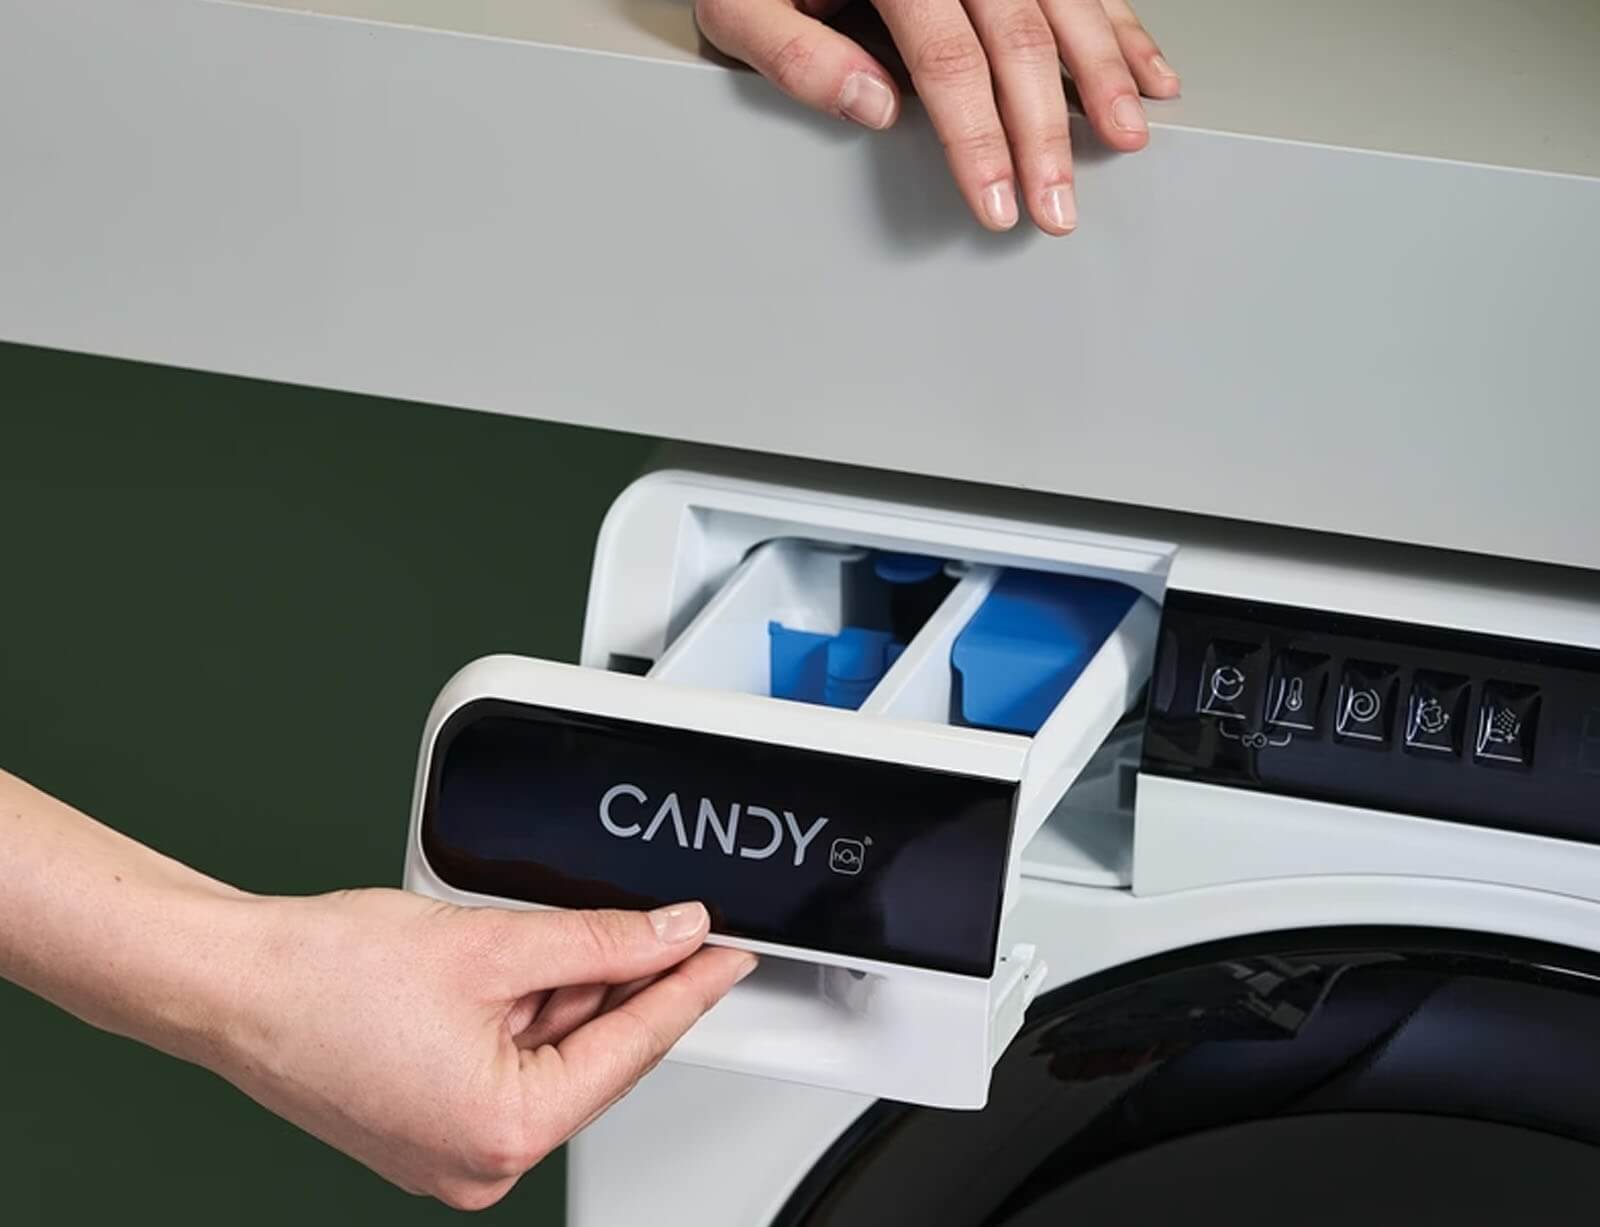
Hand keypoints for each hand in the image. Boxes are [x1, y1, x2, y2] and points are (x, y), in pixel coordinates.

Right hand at [219, 892, 752, 1209]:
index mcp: (503, 1130)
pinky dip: (532, 1013)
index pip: (632, 1049)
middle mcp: (479, 1160)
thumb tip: (671, 933)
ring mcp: (450, 1148)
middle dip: (636, 987)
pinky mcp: (428, 1121)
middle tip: (682, 930)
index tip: (731, 957)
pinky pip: (510, 1062)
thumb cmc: (323, 976)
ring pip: (553, 1057)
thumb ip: (601, 941)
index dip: (690, 990)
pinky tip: (543, 964)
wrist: (229, 979)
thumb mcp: (493, 945)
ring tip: (594, 933)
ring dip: (579, 995)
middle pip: (595, 1058)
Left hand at [695, 0, 1178, 233]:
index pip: (948, 61)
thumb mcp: (738, 4)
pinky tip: (1147, 71)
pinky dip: (1119, 28)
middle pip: (1020, 38)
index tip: (998, 204)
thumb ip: (797, 55)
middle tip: (1059, 207)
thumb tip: (874, 106)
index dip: (979, 141)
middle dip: (1047, 133)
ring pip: (1066, 2)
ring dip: (1105, 74)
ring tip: (1126, 140)